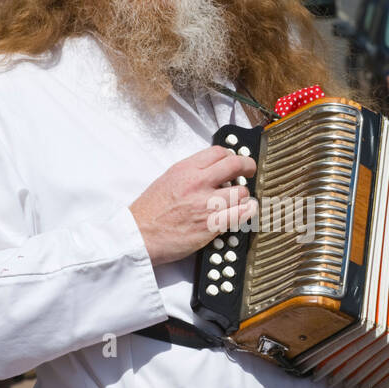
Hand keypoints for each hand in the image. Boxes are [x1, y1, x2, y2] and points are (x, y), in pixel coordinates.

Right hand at [129, 145, 257, 267]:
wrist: (139, 235)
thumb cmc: (149, 212)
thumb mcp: (167, 180)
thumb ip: (190, 174)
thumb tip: (210, 171)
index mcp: (185, 169)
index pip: (219, 152)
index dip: (232, 155)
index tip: (235, 161)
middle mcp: (198, 183)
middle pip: (236, 165)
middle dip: (248, 167)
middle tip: (249, 171)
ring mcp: (206, 204)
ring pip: (242, 191)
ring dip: (244, 196)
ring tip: (241, 199)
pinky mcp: (212, 225)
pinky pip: (242, 213)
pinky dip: (248, 211)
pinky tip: (246, 211)